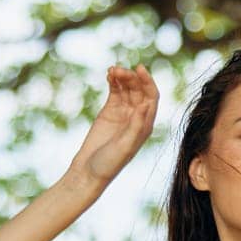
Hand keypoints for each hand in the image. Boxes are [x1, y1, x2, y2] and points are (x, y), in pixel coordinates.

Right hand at [69, 64, 158, 184]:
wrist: (89, 171)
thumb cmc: (109, 163)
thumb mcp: (125, 146)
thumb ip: (136, 126)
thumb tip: (145, 105)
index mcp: (145, 124)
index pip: (151, 97)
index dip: (147, 81)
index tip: (138, 69)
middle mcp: (137, 117)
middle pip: (139, 90)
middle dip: (131, 77)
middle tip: (118, 71)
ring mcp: (123, 113)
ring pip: (127, 88)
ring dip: (122, 77)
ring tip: (112, 70)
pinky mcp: (109, 111)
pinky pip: (115, 91)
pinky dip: (113, 81)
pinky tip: (109, 74)